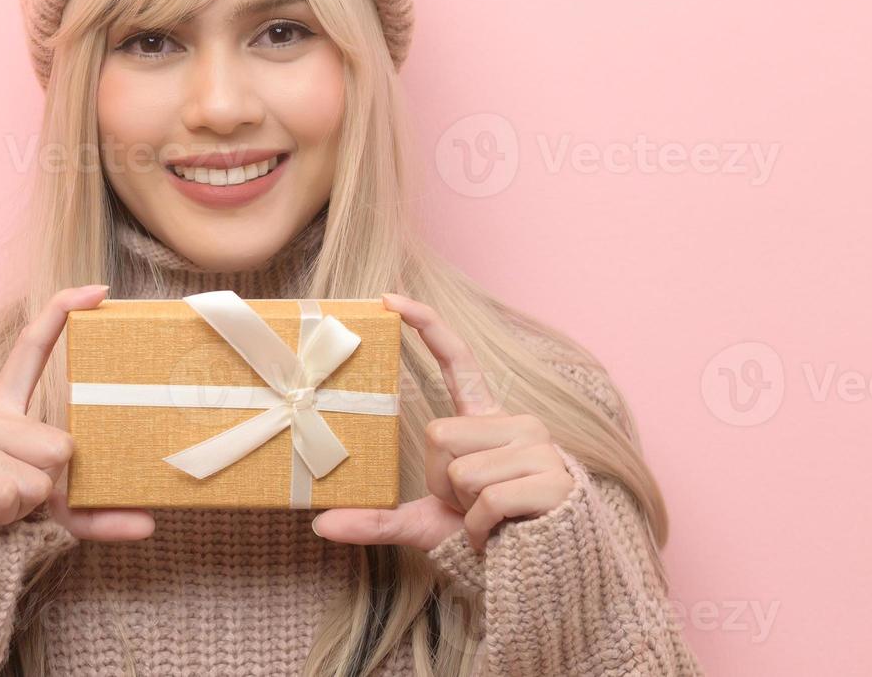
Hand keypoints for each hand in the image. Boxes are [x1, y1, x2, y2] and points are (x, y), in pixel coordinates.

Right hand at [0, 284, 155, 541]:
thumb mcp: (49, 512)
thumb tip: (150, 525)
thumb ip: (97, 515)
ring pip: (37, 477)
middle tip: (19, 496)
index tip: (100, 291)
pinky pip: (9, 494)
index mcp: (0, 408)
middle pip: (59, 445)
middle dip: (50, 484)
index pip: (32, 347)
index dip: (63, 312)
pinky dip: (5, 517)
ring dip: (25, 507)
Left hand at [311, 292, 573, 552]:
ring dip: (464, 508)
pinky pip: (487, 500)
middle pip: (440, 434)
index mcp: (487, 420)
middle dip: (441, 481)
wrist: (539, 572)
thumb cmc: (485, 537)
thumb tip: (319, 525)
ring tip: (487, 520)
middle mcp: (517, 423)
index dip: (427, 326)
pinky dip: (480, 528)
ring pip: (462, 469)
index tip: (391, 300)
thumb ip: (377, 520)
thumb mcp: (425, 524)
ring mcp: (539, 449)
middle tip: (466, 504)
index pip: (458, 360)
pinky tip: (499, 534)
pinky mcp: (553, 480)